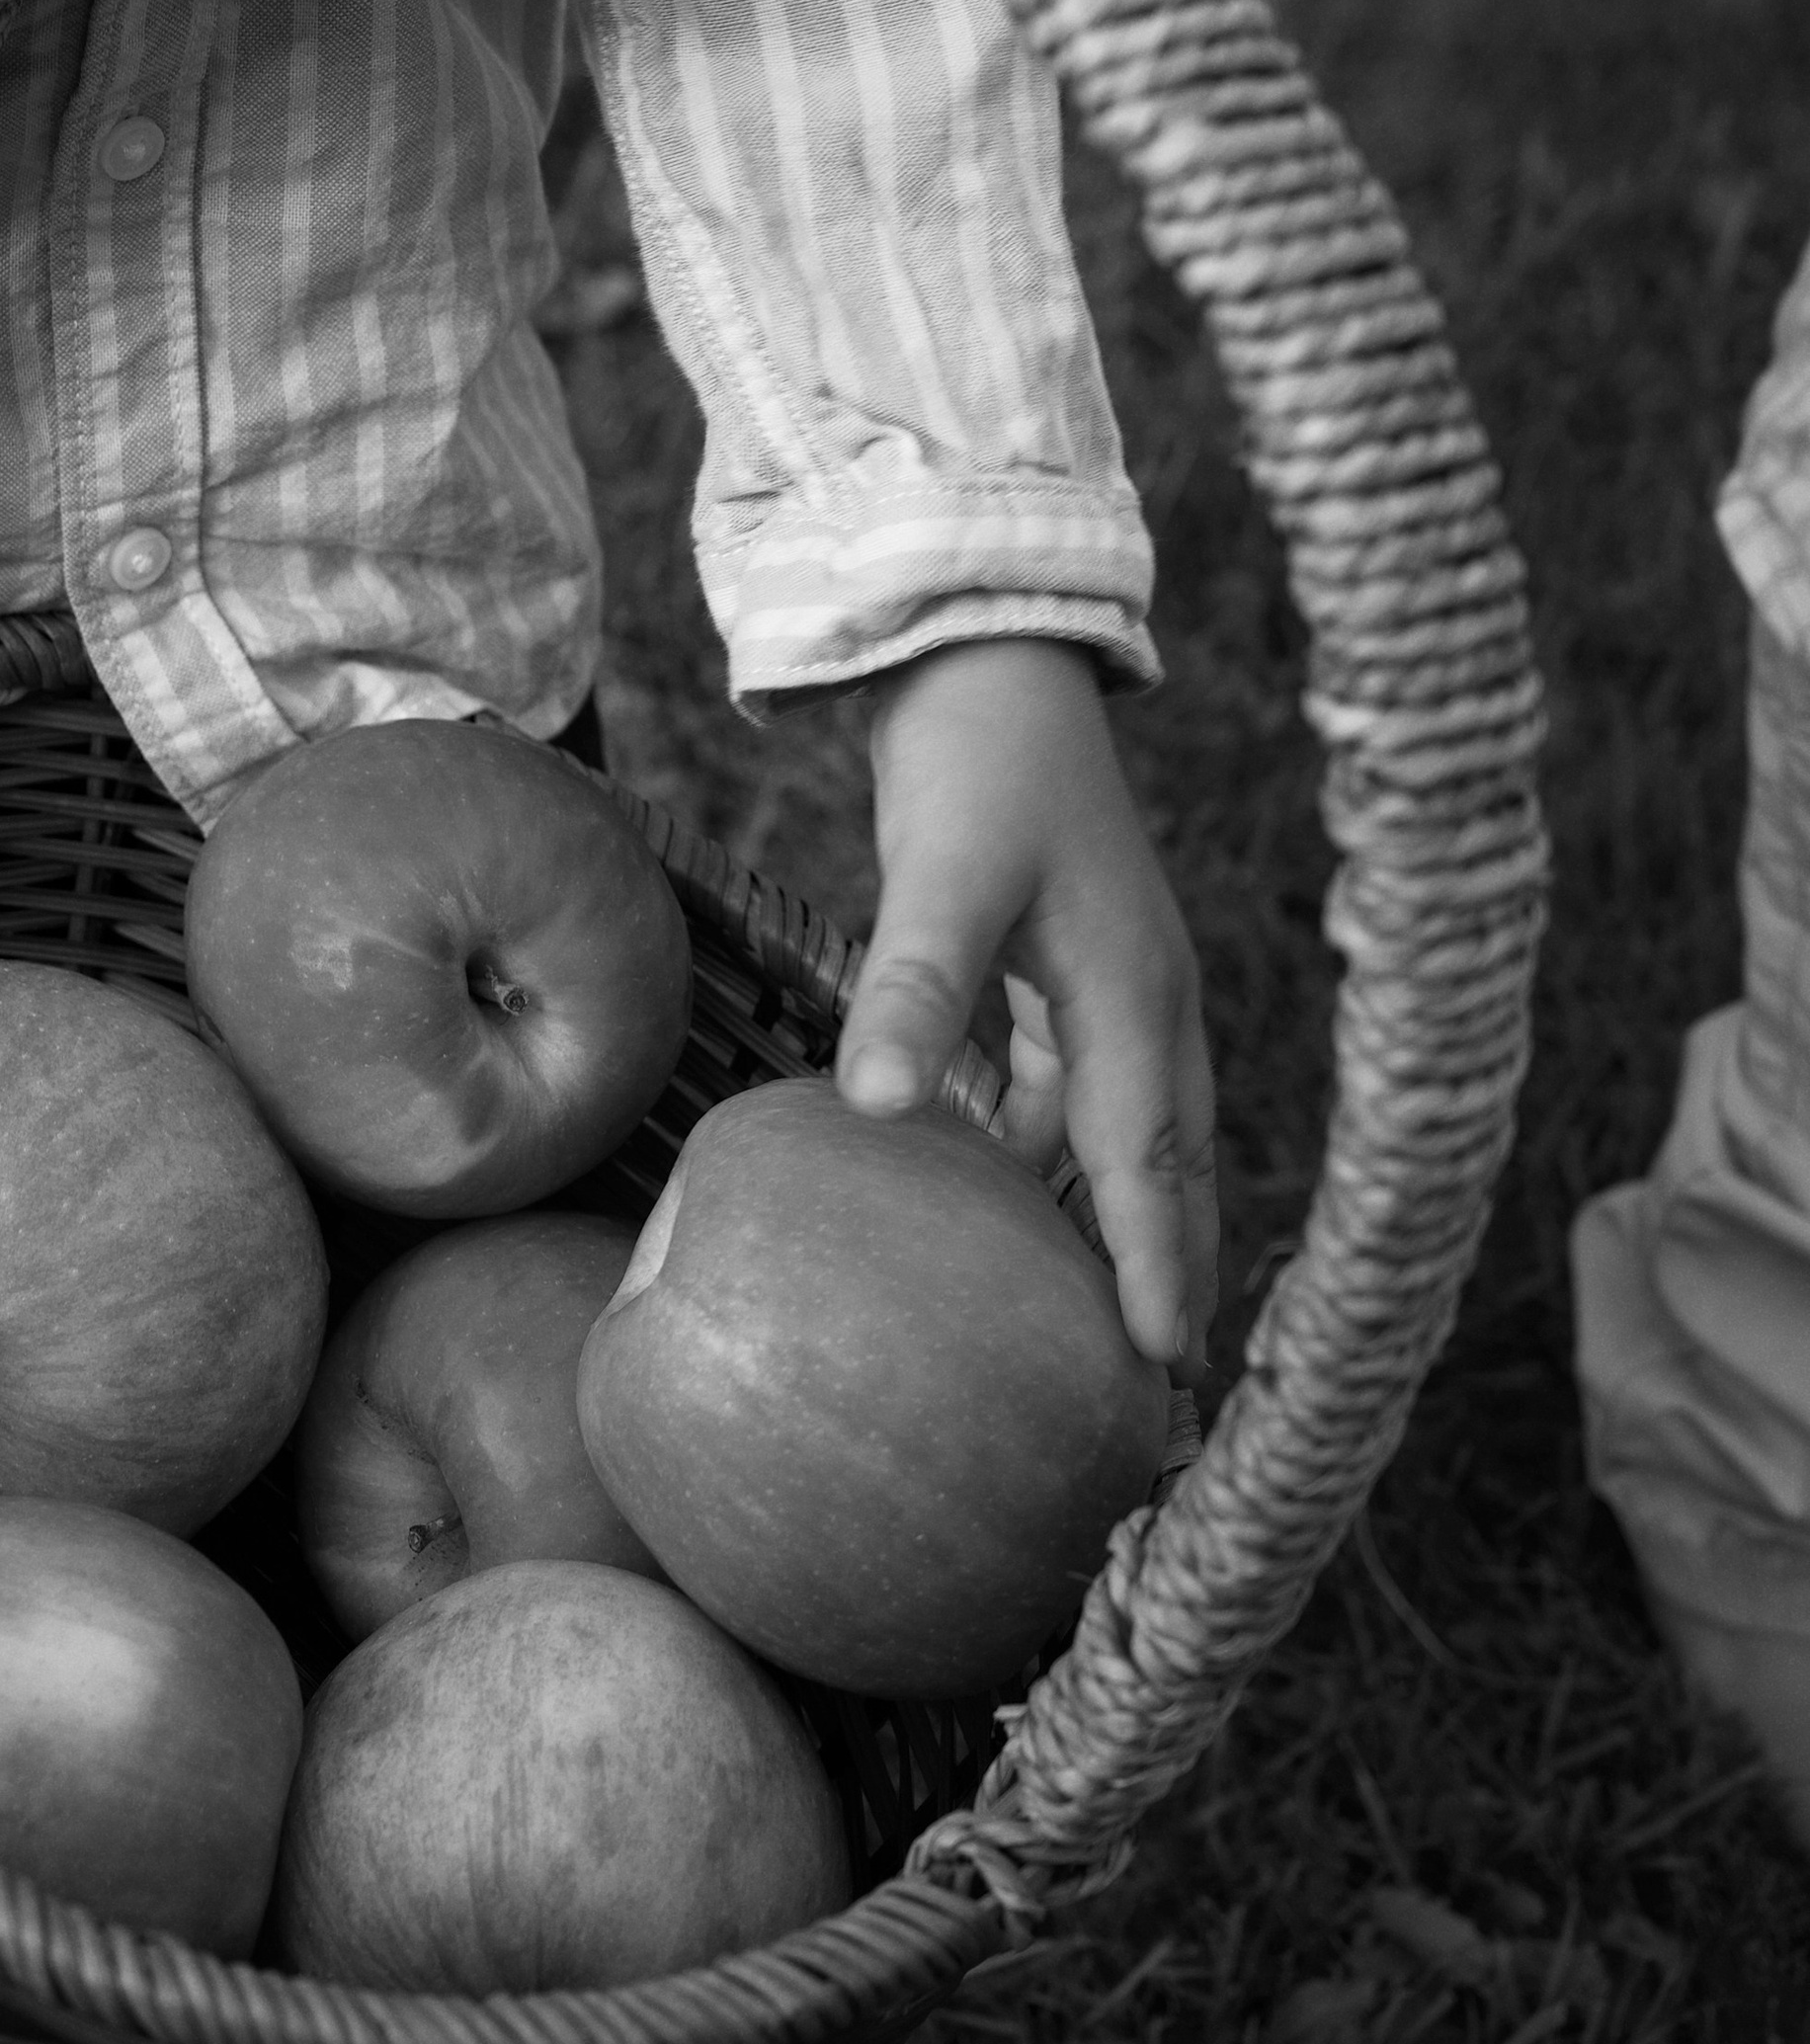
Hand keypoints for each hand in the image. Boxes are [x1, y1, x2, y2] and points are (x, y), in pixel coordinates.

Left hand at [834, 640, 1215, 1375]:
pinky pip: (1078, 1089)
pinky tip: (1009, 1187)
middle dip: (1170, 1271)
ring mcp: (1114, 982)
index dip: (1154, 1268)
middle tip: (1164, 1392)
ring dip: (1120, 1218)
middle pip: (1166, 1165)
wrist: (988, 651)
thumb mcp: (941, 873)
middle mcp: (1143, 1001)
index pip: (1149, 1165)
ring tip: (1102, 1320)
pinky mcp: (1068, 964)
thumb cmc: (975, 757)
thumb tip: (874, 1105)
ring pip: (1126, 1132)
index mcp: (1132, 997)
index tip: (1164, 1371)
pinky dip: (1062, 1151)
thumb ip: (915, 987)